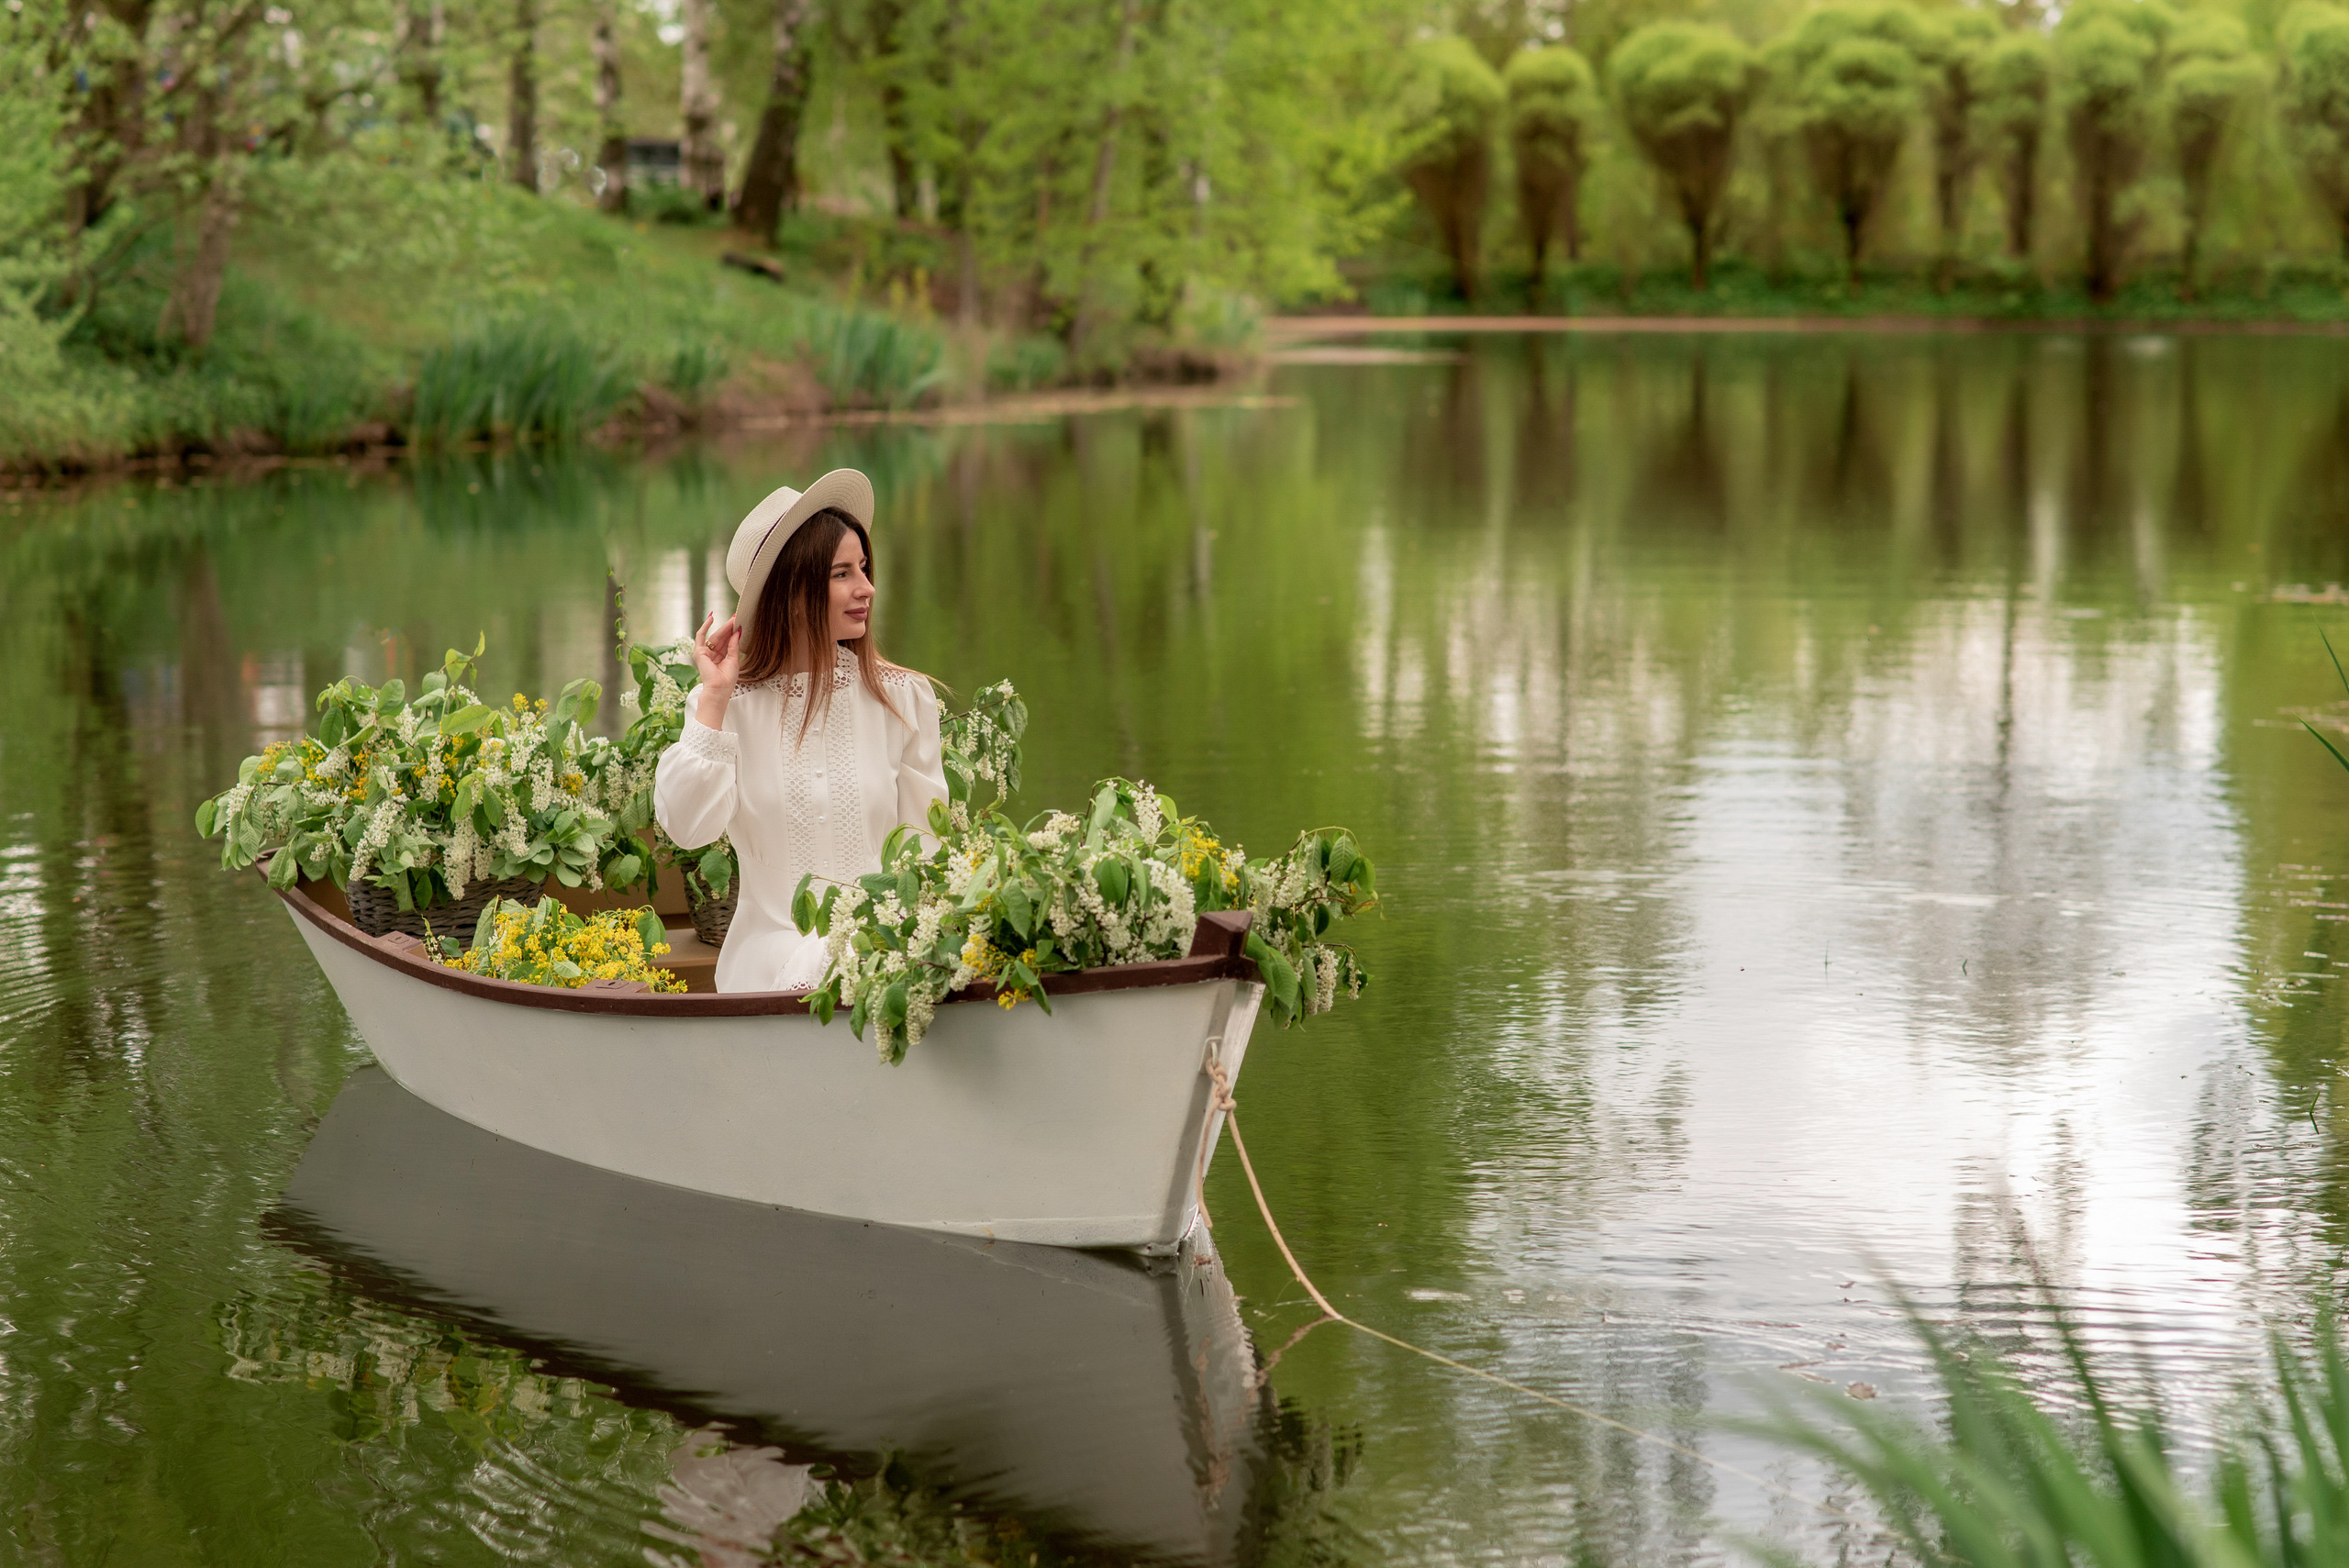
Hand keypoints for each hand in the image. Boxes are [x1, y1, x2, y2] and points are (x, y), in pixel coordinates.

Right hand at [692, 612, 740, 727]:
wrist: (719, 689)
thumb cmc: (727, 679)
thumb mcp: (734, 659)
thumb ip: (734, 645)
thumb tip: (737, 631)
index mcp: (720, 657)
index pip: (727, 642)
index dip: (733, 632)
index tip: (740, 623)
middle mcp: (712, 654)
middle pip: (721, 637)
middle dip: (729, 627)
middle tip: (737, 616)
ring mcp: (705, 653)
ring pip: (715, 636)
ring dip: (723, 627)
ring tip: (733, 618)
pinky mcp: (699, 652)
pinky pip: (700, 636)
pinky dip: (705, 626)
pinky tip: (711, 617)